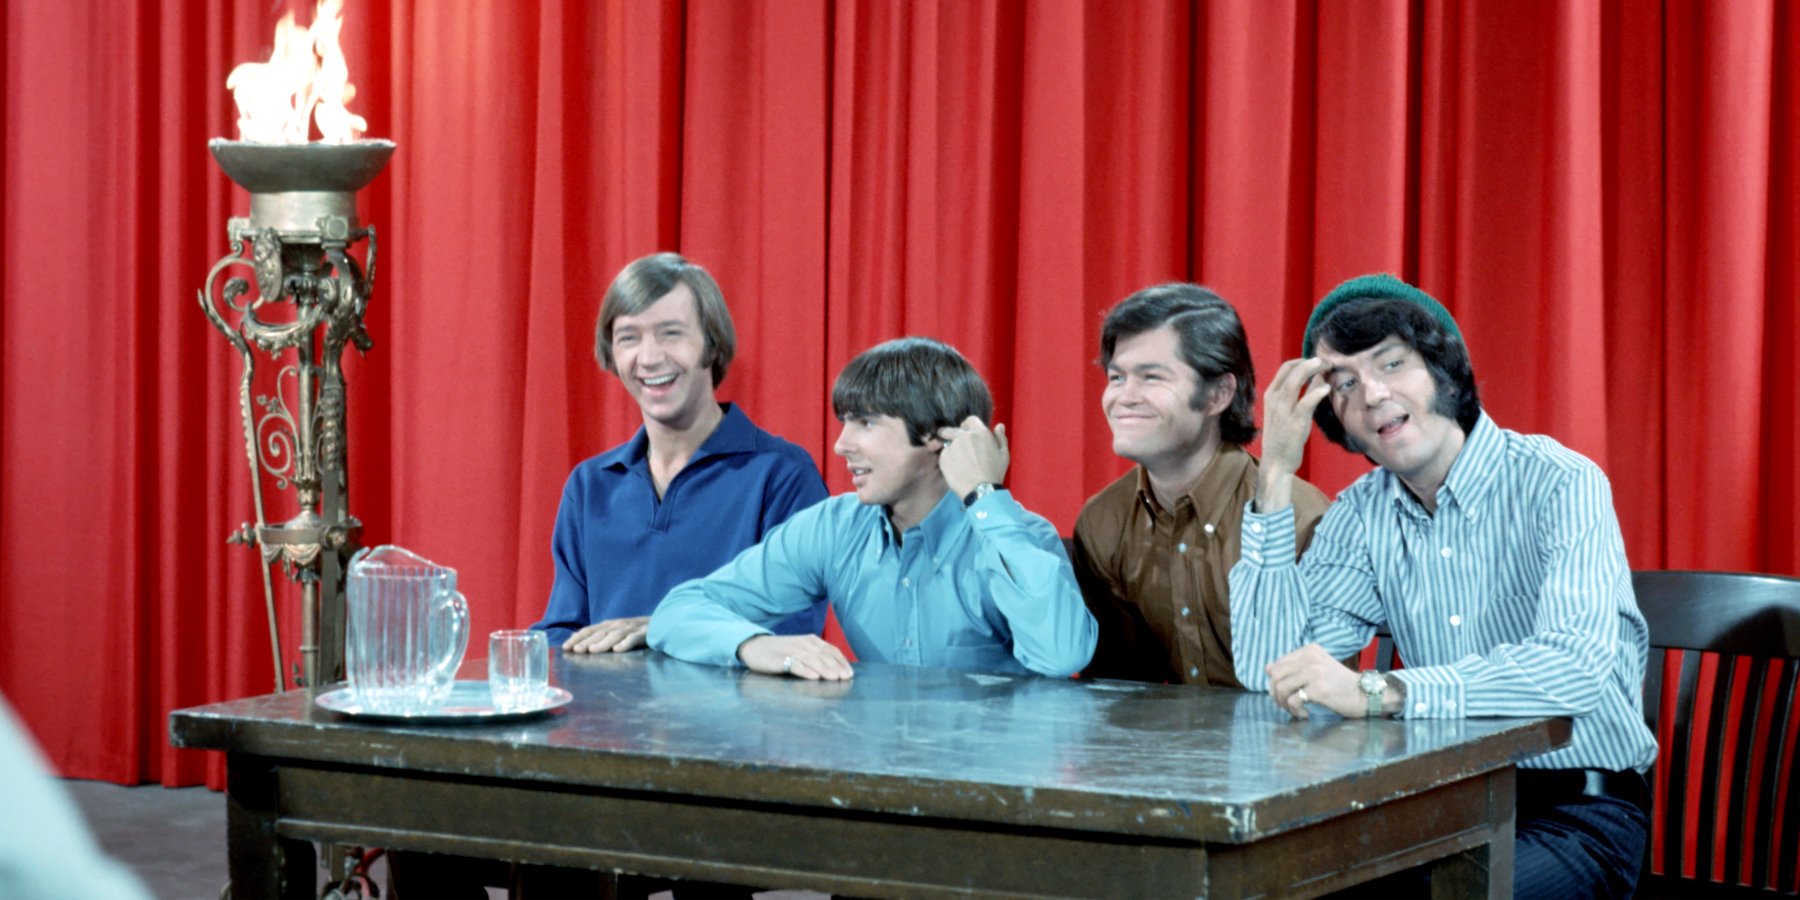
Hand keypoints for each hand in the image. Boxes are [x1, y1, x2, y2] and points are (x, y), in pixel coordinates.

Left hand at [562, 616, 649, 653]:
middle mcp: (618, 625)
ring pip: (614, 636)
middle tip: (576, 650)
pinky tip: (618, 650)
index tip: (565, 647)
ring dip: (602, 643)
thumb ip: (597, 635)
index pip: (590, 630)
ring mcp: (631, 629)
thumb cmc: (634, 630)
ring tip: (592, 651)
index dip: (577, 637)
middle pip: (599, 633)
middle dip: (586, 641)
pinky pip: (634, 639)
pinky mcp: (644, 634)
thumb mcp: (614, 631)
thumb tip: (575, 639)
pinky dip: (625, 643)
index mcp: (609, 625)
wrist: (662, 623)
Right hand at [737, 634, 854, 680]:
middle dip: (836, 667)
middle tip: (846, 678)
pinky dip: (805, 671)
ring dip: (825, 669)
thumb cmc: (780, 651)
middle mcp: (803, 644)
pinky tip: (813, 677)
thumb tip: (835, 668)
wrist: (754, 647)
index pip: (831, 650)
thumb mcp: (800, 649)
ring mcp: (791, 650)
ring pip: (812, 660)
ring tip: (835, 678)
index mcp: (810, 640)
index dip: (841, 661)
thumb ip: (815, 656)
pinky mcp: (779, 659)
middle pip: (823, 655)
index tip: (850, 673)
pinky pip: (794, 664)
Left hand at [936, 416, 1008, 498]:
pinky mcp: (943, 457)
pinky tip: (956, 469)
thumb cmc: (994, 473)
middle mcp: (964, 436)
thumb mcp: (1004, 454)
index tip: (968, 435)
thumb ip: (1000, 438)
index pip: (969, 420)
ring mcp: (952, 446)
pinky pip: (944, 455)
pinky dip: (947, 460)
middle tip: (959, 449)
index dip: (968, 427)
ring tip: (959, 463)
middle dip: (953, 436)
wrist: (981, 490)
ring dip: (952, 449)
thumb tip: (999, 426)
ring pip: (948, 443)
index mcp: (980, 432)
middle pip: (953, 429)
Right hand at [1257, 357, 1329, 510]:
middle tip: (1326, 362)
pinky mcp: (1295, 422)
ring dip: (1313, 370)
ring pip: (1296, 380)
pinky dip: (1317, 392)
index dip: (1303, 361)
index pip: (1285, 368)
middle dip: (1310, 362)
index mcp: (1270, 395)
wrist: (1276, 462)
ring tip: (1326, 367)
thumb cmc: (1282, 437)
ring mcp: (1283, 410)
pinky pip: (1306, 401)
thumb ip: (1299, 394)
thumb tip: (1318, 377)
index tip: (1317, 362)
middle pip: (1291, 370)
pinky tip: (1327, 388)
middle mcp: (1274, 399)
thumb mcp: (1286, 412)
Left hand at [1265, 643, 1362, 718]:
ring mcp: (1314, 672)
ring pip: (1281, 688)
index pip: (1277, 665)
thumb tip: (1267, 668)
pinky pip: (1293, 701)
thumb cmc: (1339, 684)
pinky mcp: (1318, 688)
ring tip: (1295, 711)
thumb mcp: (1316, 670)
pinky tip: (1305, 714)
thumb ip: (1293, 667)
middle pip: (1276, 676)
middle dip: (1276, 695)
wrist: (1364, 694)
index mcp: (1309, 650)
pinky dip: (1295, 711)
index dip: (1275, 683)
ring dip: (1284, 704)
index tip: (1284, 695)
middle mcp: (1310, 657)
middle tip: (1286, 706)